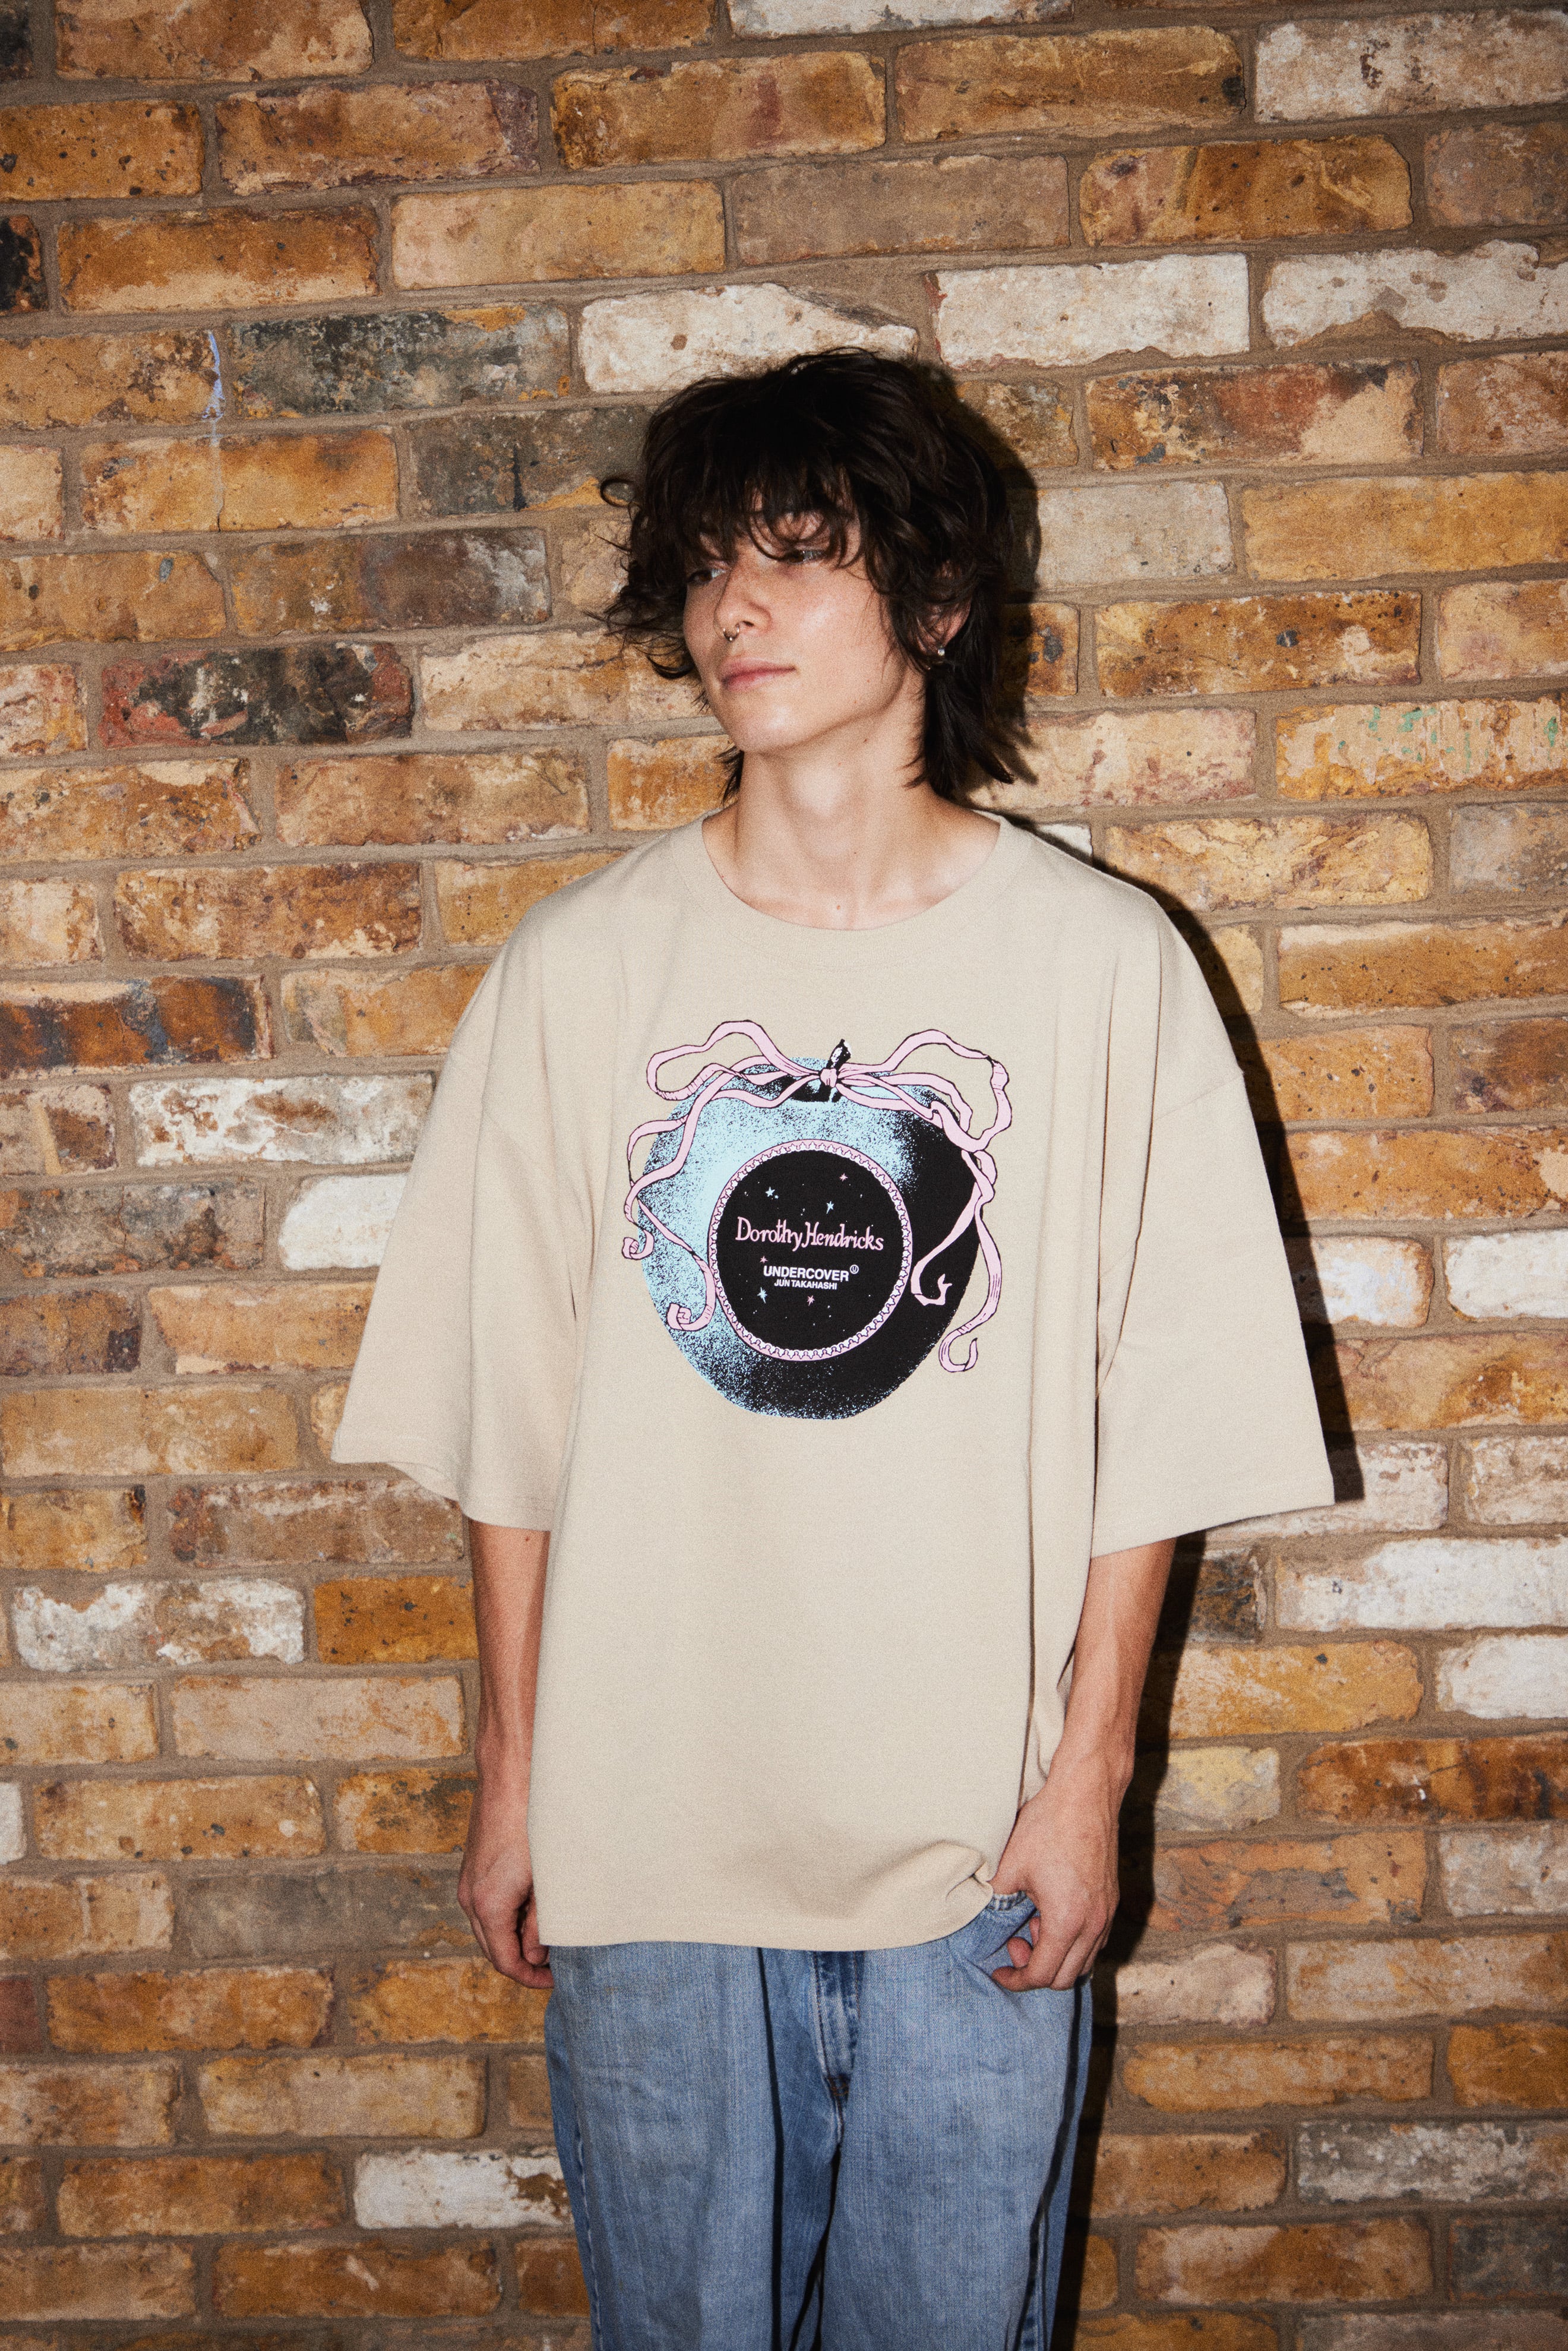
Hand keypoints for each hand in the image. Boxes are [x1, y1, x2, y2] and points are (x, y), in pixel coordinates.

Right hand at [457, 1756, 551, 1989]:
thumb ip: (540, 1923)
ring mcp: (469, 1882)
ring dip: (515, 1938)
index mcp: (489, 1905)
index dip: (530, 1977)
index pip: (505, 1962)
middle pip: (493, 1949)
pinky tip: (534, 1906)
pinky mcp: (473, 1868)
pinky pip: (487, 1907)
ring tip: (549, 1934)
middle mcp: (471, 1897)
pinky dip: (507, 1917)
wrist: (512, 1776)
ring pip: (488, 1928)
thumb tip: (534, 1955)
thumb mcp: (549, 1881)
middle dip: (522, 1961)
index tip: (554, 1980)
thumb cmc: (536, 1822)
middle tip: (555, 1964)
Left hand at [987, 1753, 1123, 1991]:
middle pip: (1067, 1977)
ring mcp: (1107, 1912)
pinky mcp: (1112, 1899)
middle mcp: (1094, 1924)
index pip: (1042, 1975)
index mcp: (1067, 1922)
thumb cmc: (1048, 1827)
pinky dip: (1073, 1940)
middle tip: (1014, 1942)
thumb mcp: (1010, 1867)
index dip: (1016, 1980)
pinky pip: (1095, 1939)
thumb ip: (996, 1900)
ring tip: (1033, 1923)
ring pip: (1085, 1960)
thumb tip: (983, 1918)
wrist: (1085, 1794)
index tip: (999, 1972)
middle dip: (1036, 1970)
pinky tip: (1053, 1912)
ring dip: (1057, 1955)